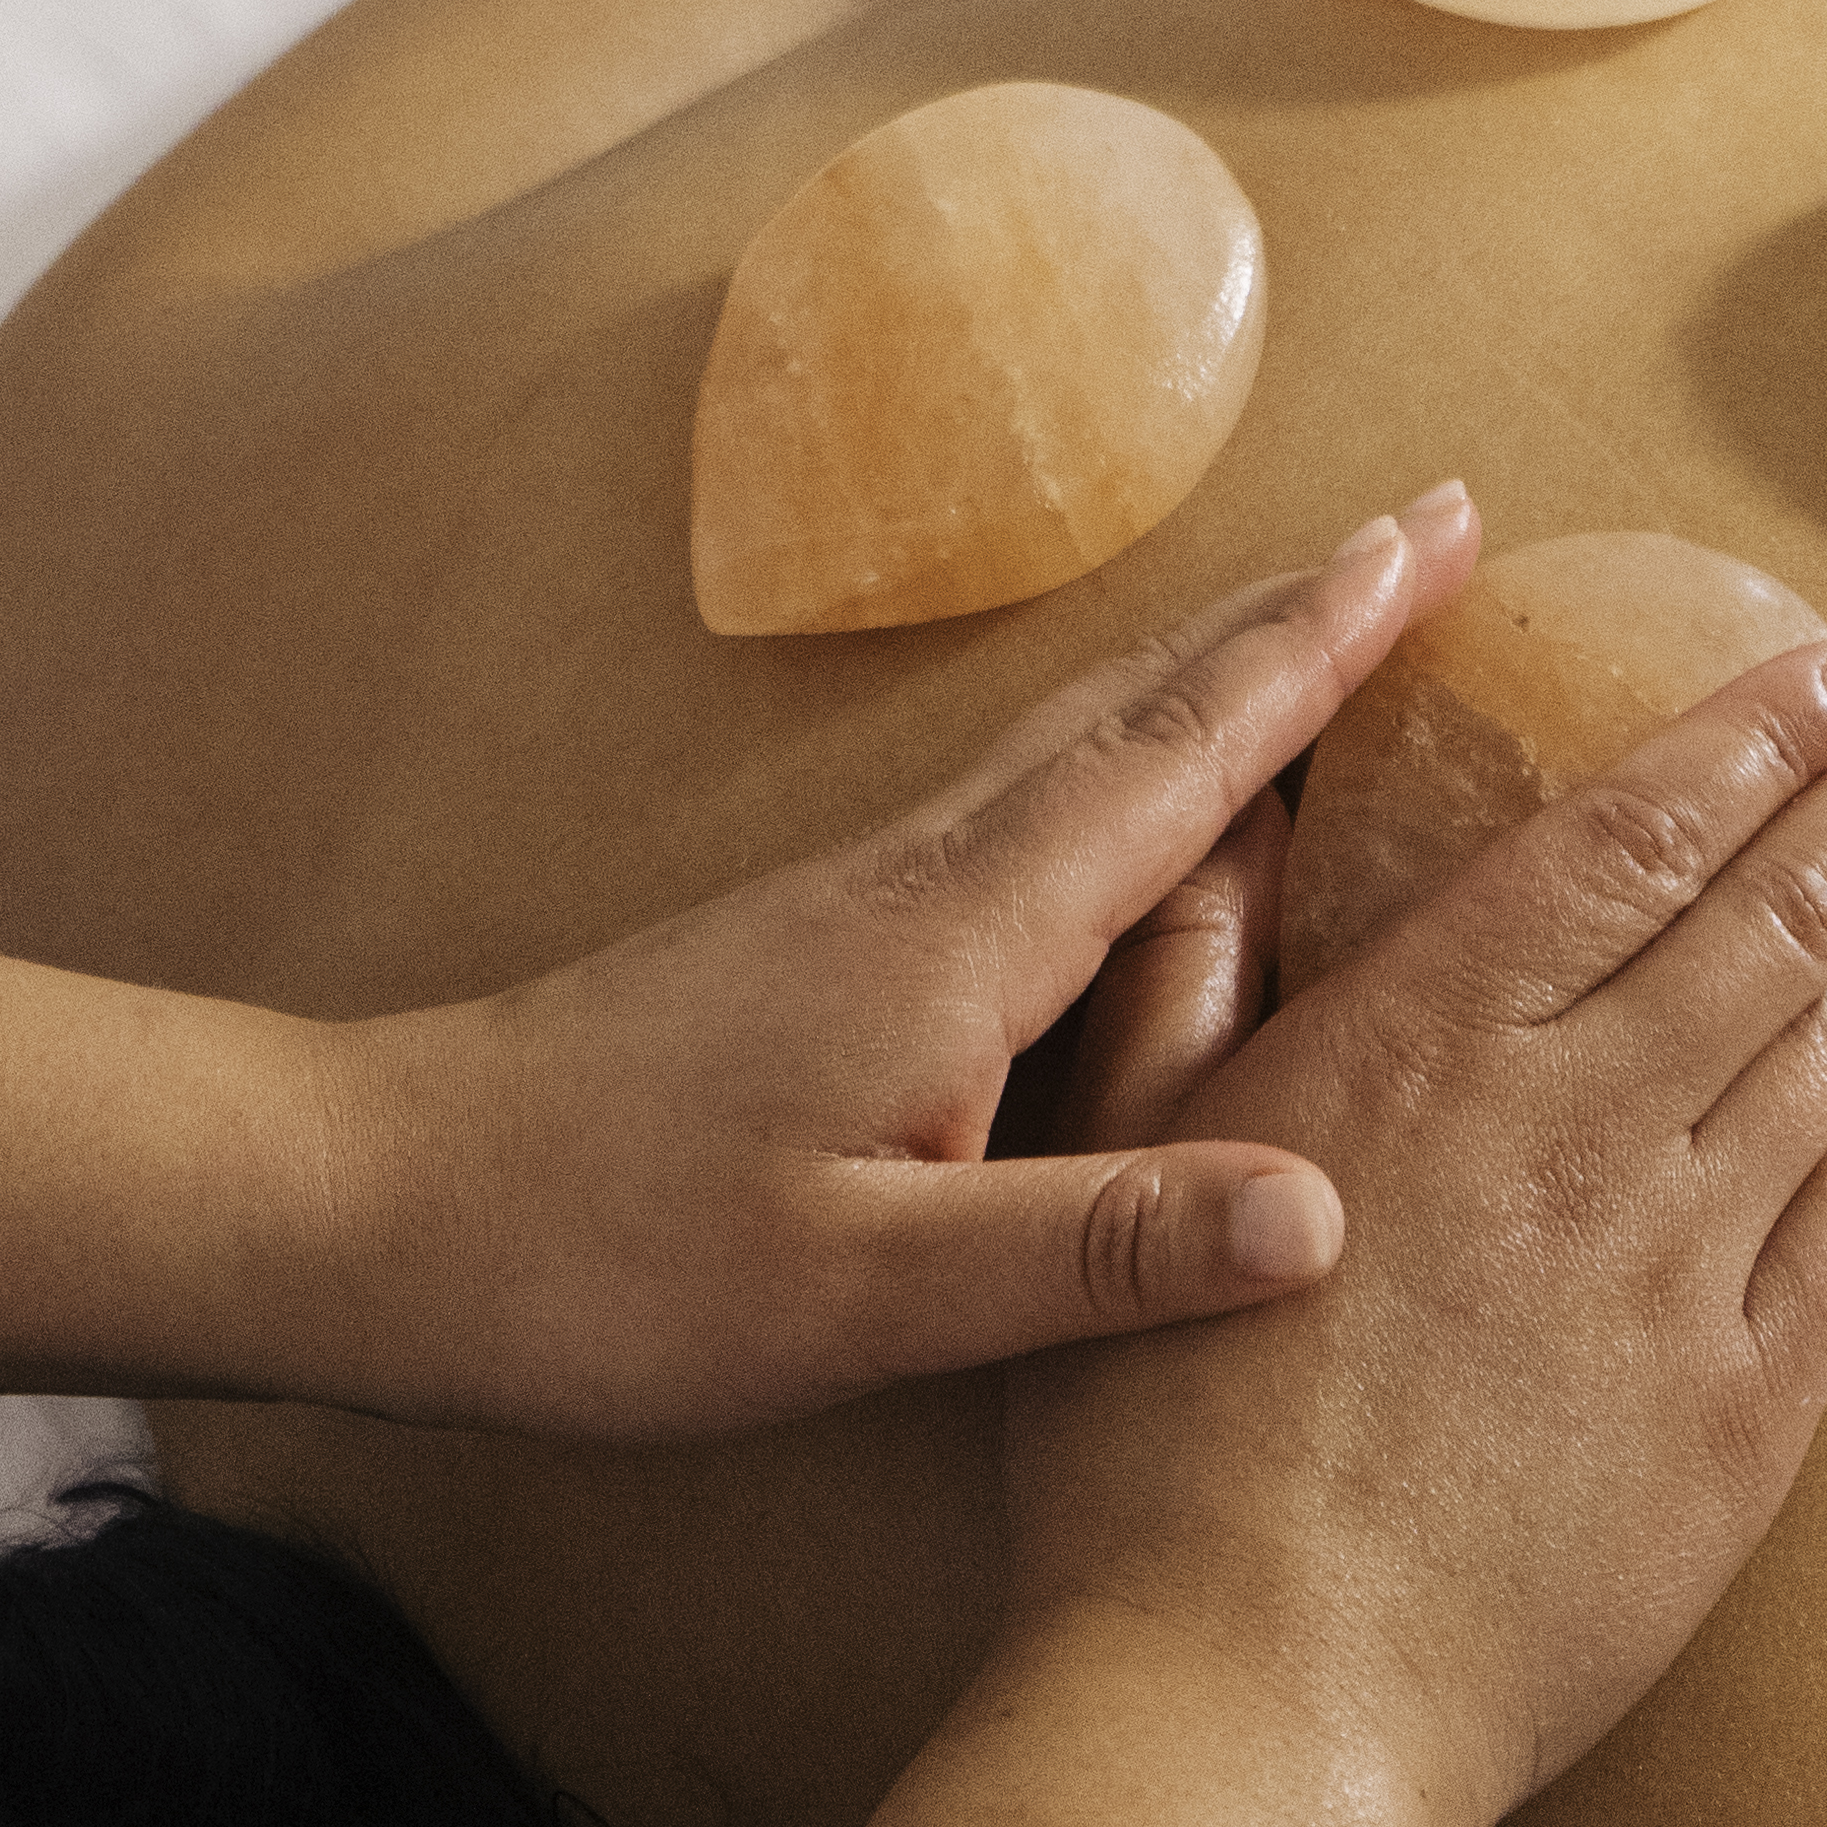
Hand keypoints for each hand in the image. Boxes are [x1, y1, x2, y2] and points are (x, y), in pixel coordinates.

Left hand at [323, 500, 1488, 1439]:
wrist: (382, 1202)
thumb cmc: (606, 1260)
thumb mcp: (863, 1299)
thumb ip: (1093, 1250)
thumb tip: (1329, 1213)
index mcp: (964, 937)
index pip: (1188, 758)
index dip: (1325, 646)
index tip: (1444, 528)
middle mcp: (928, 881)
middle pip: (1148, 711)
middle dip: (1301, 619)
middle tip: (1438, 529)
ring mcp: (870, 903)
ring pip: (1085, 751)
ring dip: (1221, 679)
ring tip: (1332, 632)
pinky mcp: (827, 946)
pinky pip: (1030, 815)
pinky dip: (1135, 769)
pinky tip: (1143, 814)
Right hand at [999, 628, 1826, 1826]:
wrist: (1254, 1708)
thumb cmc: (1149, 1453)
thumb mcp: (1110, 1165)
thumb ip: (1178, 972)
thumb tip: (1231, 812)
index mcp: (1421, 1048)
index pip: (1634, 837)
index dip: (1759, 732)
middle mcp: (1572, 1129)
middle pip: (1780, 909)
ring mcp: (1675, 1269)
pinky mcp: (1740, 1407)